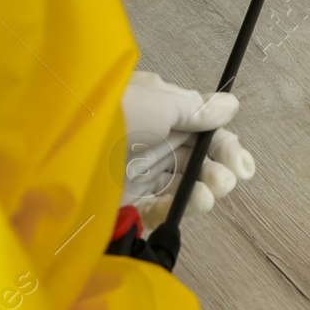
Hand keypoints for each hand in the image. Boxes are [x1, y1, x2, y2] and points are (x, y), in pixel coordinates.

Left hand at [120, 71, 255, 228]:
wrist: (66, 146)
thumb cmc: (116, 113)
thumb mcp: (160, 102)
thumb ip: (197, 108)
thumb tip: (231, 105)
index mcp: (162, 112)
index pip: (205, 131)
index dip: (227, 149)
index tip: (243, 167)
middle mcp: (154, 140)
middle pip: (199, 160)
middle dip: (217, 171)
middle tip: (224, 182)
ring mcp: (141, 171)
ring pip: (184, 185)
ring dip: (202, 191)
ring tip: (208, 196)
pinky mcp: (128, 200)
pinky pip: (161, 207)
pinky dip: (178, 208)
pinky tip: (190, 205)